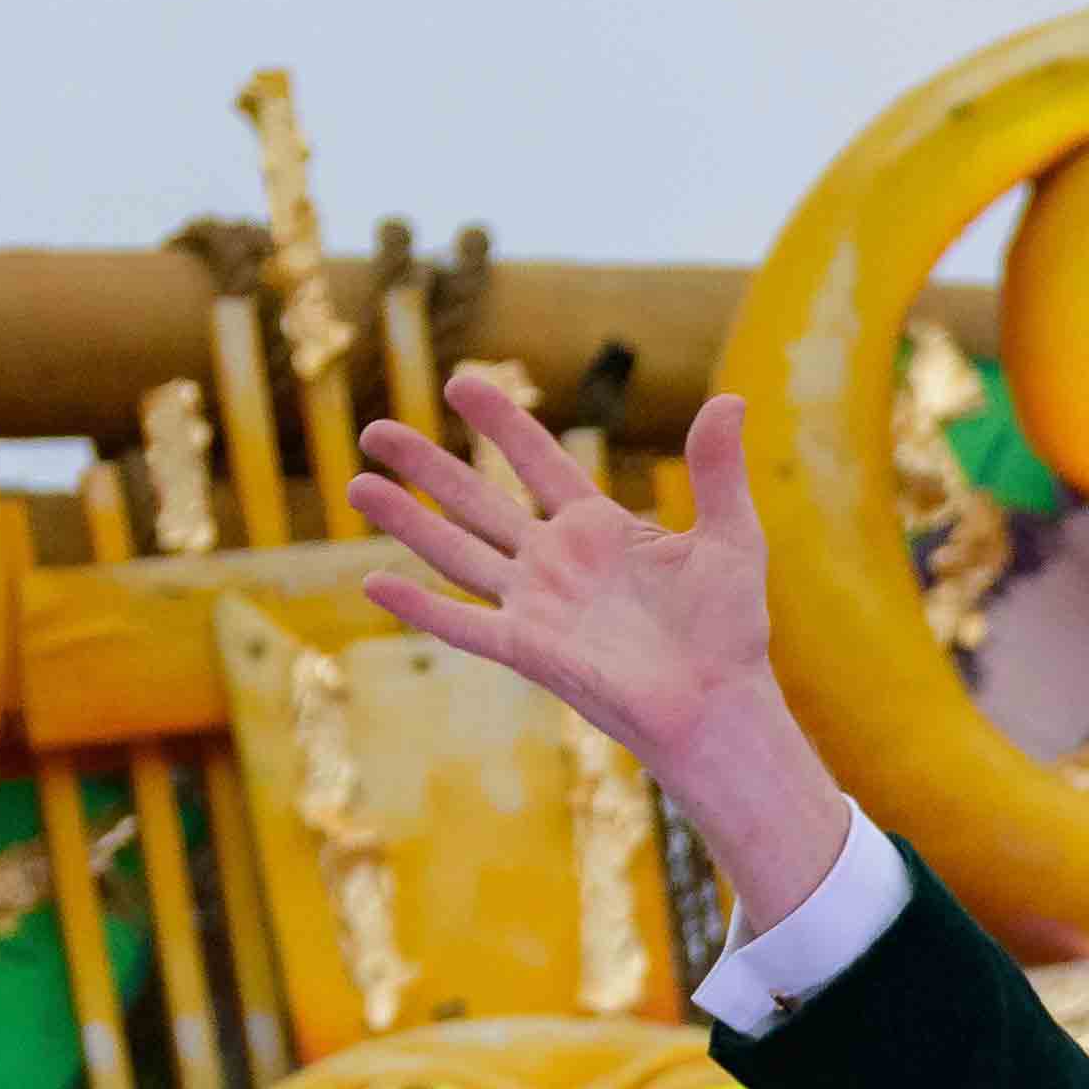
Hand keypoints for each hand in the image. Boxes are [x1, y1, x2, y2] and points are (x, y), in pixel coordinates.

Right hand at [352, 382, 848, 916]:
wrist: (719, 706)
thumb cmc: (729, 631)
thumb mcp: (732, 537)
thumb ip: (718, 471)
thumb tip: (732, 399)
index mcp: (599, 529)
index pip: (539, 461)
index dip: (502, 423)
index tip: (462, 382)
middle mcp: (557, 563)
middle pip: (478, 501)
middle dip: (426, 465)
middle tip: (374, 429)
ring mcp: (537, 606)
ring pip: (457, 553)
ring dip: (408, 521)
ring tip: (356, 484)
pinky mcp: (529, 650)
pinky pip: (464, 625)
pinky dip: (421, 608)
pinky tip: (374, 583)